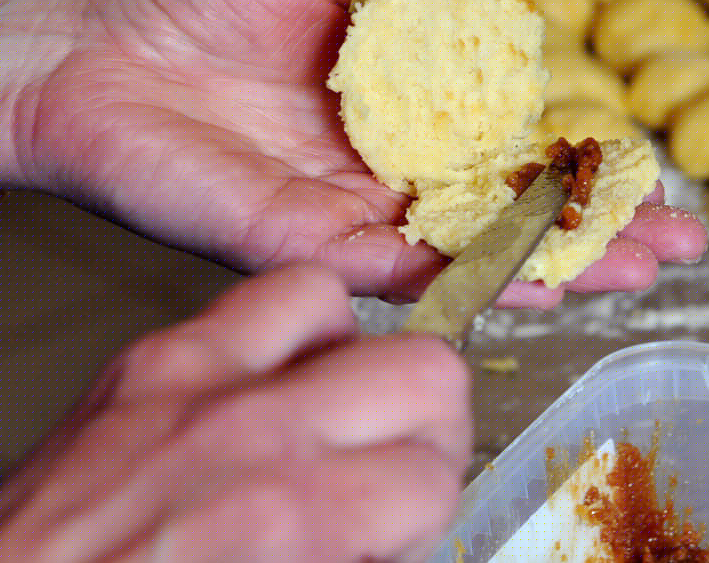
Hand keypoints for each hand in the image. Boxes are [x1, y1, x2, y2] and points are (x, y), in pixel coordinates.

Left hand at [0, 263, 469, 562]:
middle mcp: (249, 430)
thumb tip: (390, 529)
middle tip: (400, 466)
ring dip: (349, 357)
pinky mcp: (144, 363)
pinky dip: (275, 338)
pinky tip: (264, 388)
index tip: (404, 527)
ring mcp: (190, 380)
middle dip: (430, 425)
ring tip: (331, 408)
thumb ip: (355, 547)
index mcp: (292, 515)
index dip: (431, 509)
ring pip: (335, 301)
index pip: (434, 474)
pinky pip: (247, 304)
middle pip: (426, 369)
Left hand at [6, 0, 706, 304]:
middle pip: (514, 210)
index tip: (655, 177)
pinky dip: (468, 274)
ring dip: (557, 264)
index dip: (587, 161)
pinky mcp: (308, 245)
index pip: (519, 143)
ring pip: (473, 248)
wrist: (90, 53)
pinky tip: (537, 281)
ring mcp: (357, 213)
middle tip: (680, 246)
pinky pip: (401, 266)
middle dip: (600, 230)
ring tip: (634, 272)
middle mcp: (395, 171)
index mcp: (407, 108)